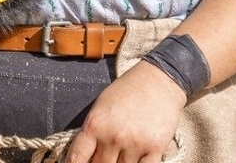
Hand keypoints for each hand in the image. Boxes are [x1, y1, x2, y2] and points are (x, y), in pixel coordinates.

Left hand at [65, 60, 185, 162]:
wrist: (158, 79)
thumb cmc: (127, 90)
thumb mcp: (101, 106)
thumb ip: (92, 132)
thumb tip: (86, 157)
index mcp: (95, 124)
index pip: (77, 158)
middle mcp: (113, 136)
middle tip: (107, 154)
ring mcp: (134, 144)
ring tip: (124, 150)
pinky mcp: (155, 148)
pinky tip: (137, 157)